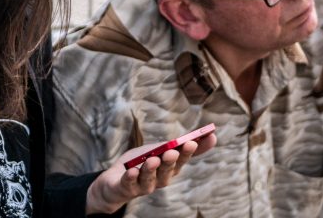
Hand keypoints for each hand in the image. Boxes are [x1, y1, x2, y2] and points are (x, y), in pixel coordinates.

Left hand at [84, 132, 216, 214]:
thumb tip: (208, 134)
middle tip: (174, 151)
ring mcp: (143, 185)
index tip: (208, 137)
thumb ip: (178, 145)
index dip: (192, 150)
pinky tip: (133, 170)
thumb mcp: (159, 150)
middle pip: (167, 171)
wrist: (114, 181)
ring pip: (149, 178)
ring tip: (154, 159)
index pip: (183, 159)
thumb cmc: (140, 162)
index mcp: (169, 169)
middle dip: (171, 161)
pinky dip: (132, 177)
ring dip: (152, 169)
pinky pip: (129, 183)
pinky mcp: (126, 188)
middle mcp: (159, 179)